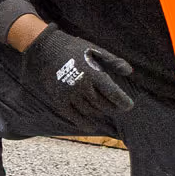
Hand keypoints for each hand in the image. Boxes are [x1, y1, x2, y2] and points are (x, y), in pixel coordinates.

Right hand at [18, 25, 134, 122]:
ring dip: (99, 112)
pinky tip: (90, 126)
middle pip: (104, 104)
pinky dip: (83, 123)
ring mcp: (70, 94)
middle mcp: (83, 86)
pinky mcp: (59, 99)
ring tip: (103, 110)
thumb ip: (113, 61)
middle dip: (112, 107)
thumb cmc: (73, 49)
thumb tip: (129, 72)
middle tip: (116, 107)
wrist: (45, 49)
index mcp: (94, 74)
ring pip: (90, 110)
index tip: (128, 105)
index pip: (114, 94)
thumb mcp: (95, 50)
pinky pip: (73, 116)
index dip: (123, 102)